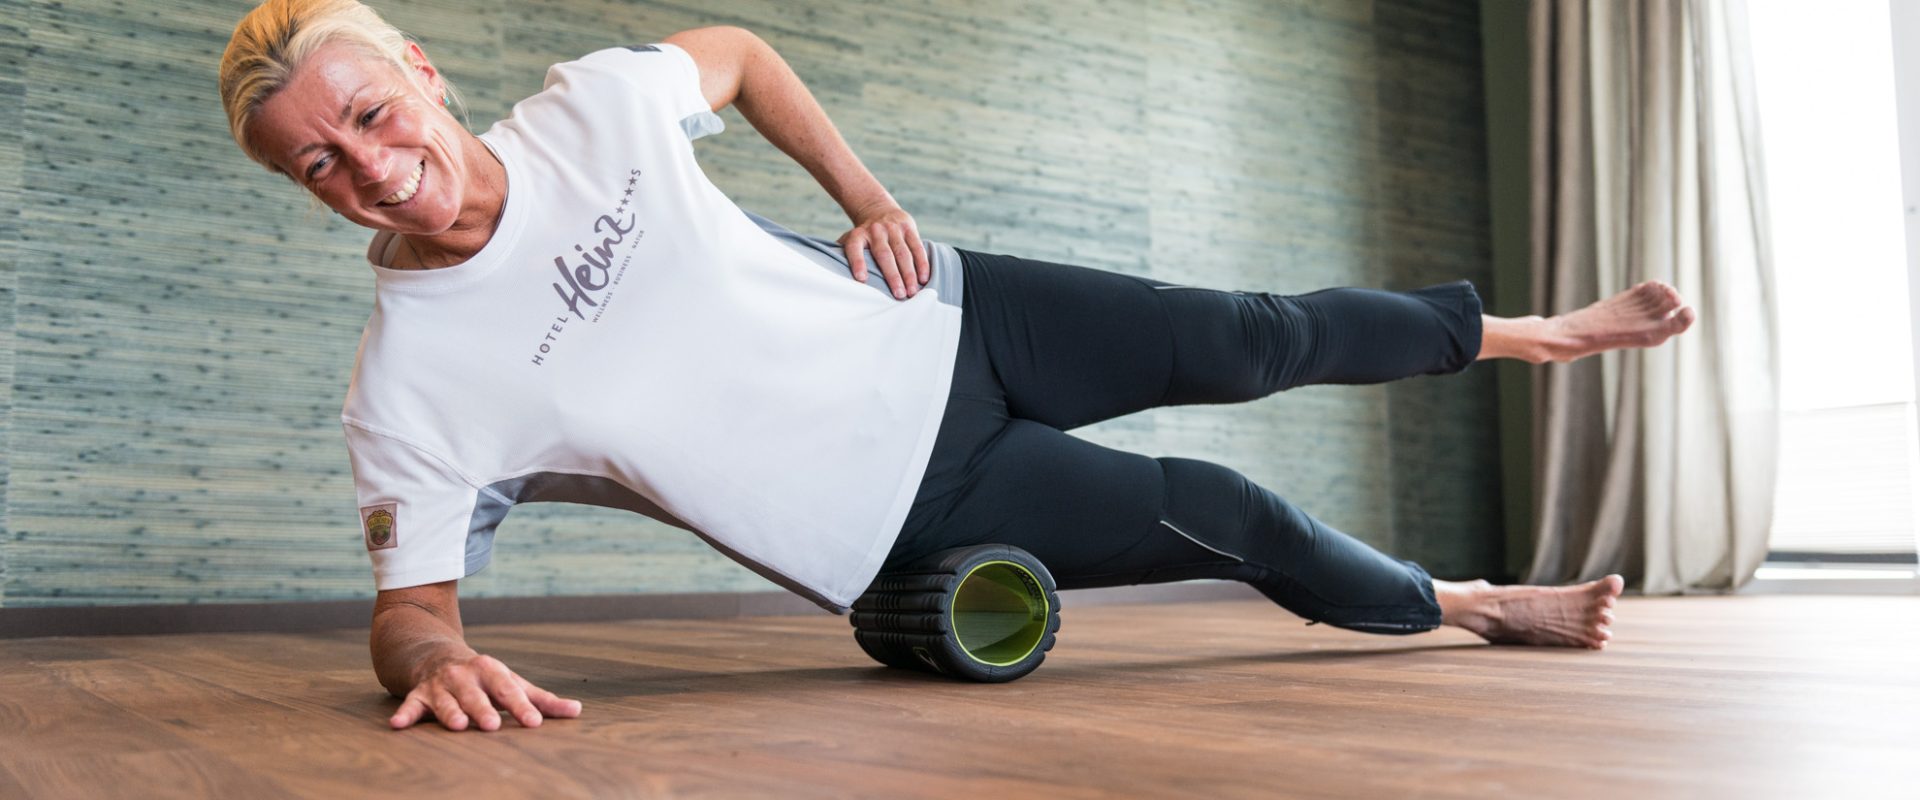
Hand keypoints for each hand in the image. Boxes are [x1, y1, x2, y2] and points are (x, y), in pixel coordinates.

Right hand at [389, 652, 581, 731]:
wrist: (438, 655)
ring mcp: (441, 685)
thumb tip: (578, 711)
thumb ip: (543, 700)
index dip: (522, 706)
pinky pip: (410, 705)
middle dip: (483, 709)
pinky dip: (405, 714)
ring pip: (446, 701)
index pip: (509, 690)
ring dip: (451, 712)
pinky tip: (398, 725)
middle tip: (492, 725)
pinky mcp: (419, 694)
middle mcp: (466, 676)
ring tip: (458, 726)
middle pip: (476, 696)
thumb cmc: (485, 677)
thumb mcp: (512, 682)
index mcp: (492, 671)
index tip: (534, 723)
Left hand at [838, 204, 928, 299]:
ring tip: (913, 292)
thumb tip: (833, 278)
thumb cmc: (863, 235)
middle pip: (884, 255)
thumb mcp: (850, 239)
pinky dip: (922, 263)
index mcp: (857, 236)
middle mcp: (875, 231)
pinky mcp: (908, 227)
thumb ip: (842, 255)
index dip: (858, 263)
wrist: (878, 209)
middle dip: (893, 276)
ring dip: (909, 274)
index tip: (862, 279)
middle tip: (899, 296)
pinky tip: (924, 278)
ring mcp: (893, 228)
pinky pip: (917, 247)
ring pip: (903, 253)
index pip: (855, 249)